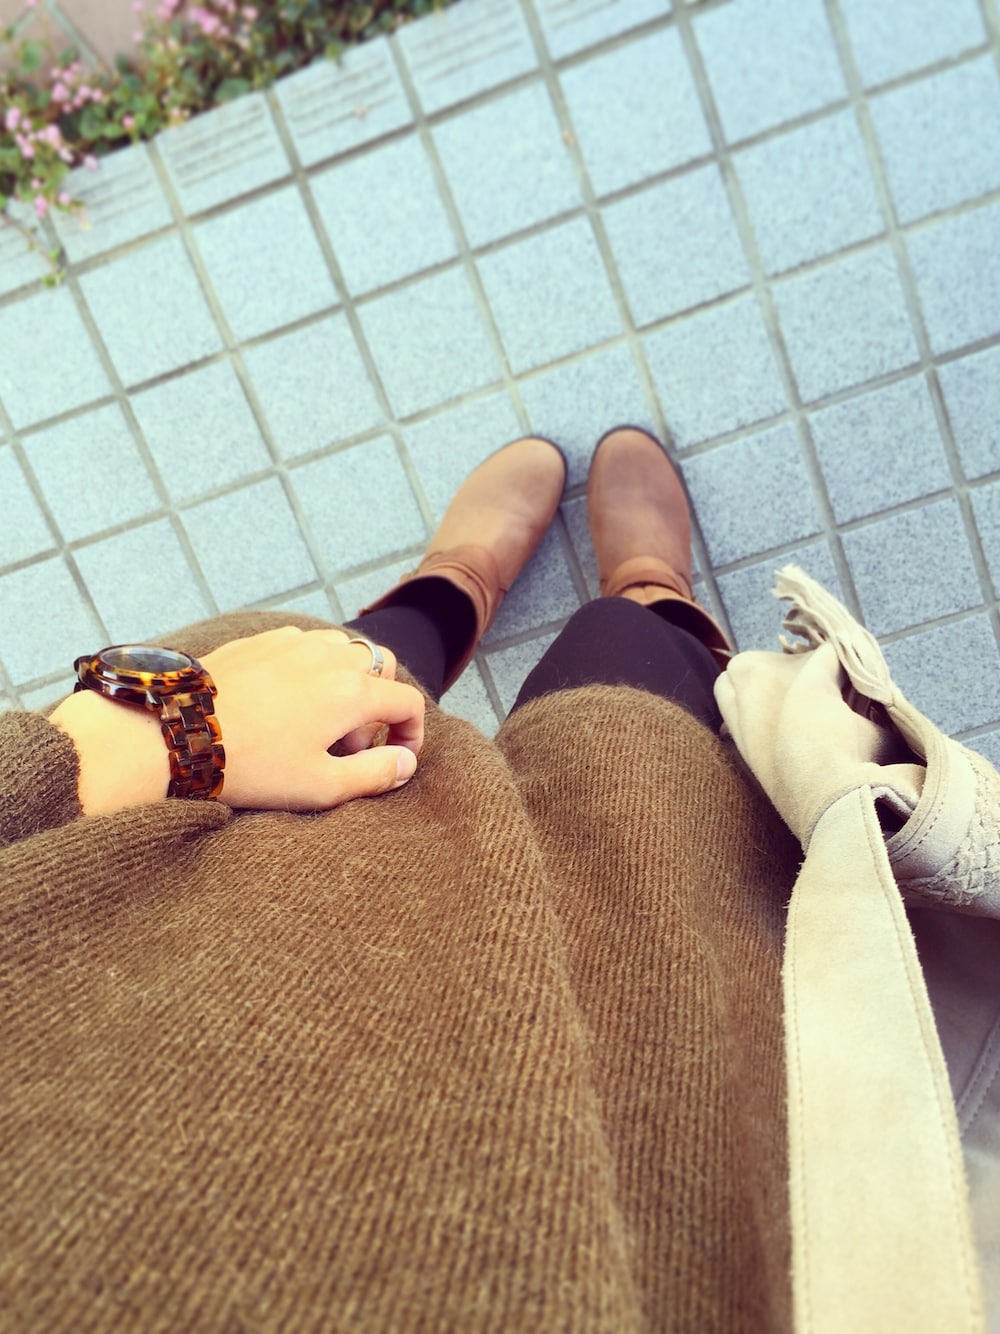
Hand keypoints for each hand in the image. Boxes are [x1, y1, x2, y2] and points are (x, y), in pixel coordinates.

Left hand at [202, 626, 423, 809]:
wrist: (179, 732)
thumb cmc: (251, 764)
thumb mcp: (321, 786)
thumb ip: (375, 775)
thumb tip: (406, 764)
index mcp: (352, 692)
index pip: (408, 702)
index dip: (413, 734)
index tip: (396, 757)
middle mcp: (331, 657)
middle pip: (381, 669)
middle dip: (379, 706)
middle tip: (350, 744)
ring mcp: (295, 642)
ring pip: (344, 651)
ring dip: (347, 682)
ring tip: (320, 720)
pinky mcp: (263, 640)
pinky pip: (305, 645)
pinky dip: (312, 668)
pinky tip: (286, 701)